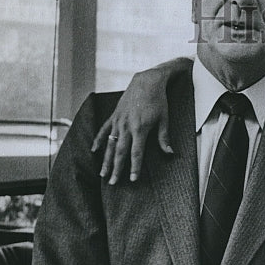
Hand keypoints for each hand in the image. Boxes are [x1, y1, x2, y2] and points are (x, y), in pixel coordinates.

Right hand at [91, 63, 180, 183]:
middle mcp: (126, 126)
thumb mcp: (164, 119)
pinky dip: (99, 140)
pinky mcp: (114, 116)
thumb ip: (164, 138)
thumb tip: (170, 153)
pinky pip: (104, 130)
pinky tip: (94, 151)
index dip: (134, 167)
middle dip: (116, 169)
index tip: (133, 180)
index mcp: (140, 129)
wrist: (146, 82)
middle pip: (119, 152)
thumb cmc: (158, 101)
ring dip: (105, 160)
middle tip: (112, 183)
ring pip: (109, 144)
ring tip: (102, 174)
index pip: (136, 153)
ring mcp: (118, 121)